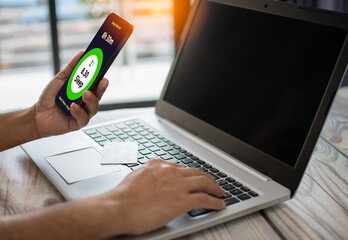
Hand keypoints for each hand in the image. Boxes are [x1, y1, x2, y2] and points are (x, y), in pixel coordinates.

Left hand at [33, 51, 107, 137]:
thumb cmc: (50, 98)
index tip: (105, 69)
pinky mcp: (77, 123)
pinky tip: (73, 106)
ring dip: (91, 100)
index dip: (102, 77)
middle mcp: (86, 103)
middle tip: (102, 80)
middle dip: (102, 88)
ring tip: (85, 93)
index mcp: (85, 91)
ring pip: (94, 108)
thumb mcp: (60, 79)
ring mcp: (83, 113)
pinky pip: (83, 119)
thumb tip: (82, 54)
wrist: (38, 115)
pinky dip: (79, 112)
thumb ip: (71, 68)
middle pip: (99, 95)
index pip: (97, 84)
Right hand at [98, 159, 225, 235]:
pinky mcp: (182, 201)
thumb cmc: (122, 197)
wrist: (118, 208)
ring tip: (219, 192)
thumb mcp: (136, 177)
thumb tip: (154, 180)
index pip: (180, 167)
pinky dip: (214, 202)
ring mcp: (177, 185)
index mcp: (158, 165)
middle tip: (212, 184)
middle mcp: (170, 172)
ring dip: (215, 188)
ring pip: (204, 182)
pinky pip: (204, 199)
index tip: (193, 179)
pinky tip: (219, 204)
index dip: (189, 175)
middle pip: (196, 172)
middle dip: (207, 178)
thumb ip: (149, 175)